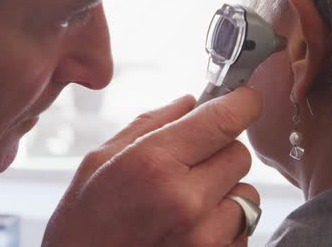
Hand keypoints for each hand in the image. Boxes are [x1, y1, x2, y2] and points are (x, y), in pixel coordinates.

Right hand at [42, 87, 262, 246]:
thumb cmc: (84, 221)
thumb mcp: (100, 160)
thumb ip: (149, 124)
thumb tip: (190, 102)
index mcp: (153, 163)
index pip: (223, 119)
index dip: (241, 102)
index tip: (243, 99)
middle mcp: (186, 199)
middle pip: (240, 153)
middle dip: (220, 150)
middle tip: (190, 161)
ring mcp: (205, 237)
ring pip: (248, 193)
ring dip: (225, 190)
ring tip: (186, 201)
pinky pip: (243, 229)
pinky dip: (224, 223)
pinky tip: (190, 227)